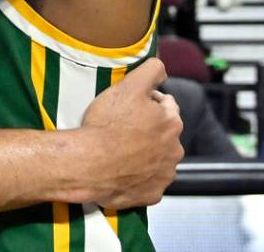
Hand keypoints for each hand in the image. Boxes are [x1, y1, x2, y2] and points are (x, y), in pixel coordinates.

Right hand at [79, 58, 182, 208]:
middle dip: (148, 129)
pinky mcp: (152, 194)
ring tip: (120, 150)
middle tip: (122, 128)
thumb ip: (151, 71)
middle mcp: (175, 150)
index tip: (128, 107)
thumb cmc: (107, 124)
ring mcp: (164, 175)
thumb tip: (162, 69)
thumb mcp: (128, 86)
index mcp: (172, 122)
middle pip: (164, 133)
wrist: (88, 164)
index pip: (166, 105)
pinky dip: (139, 176)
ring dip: (145, 153)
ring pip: (158, 158)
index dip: (146, 102)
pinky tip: (122, 169)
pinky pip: (149, 182)